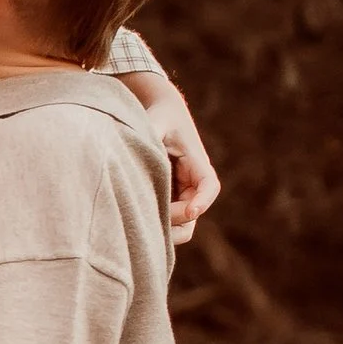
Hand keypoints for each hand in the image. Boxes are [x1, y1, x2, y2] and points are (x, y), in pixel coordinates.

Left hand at [129, 67, 218, 242]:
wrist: (161, 115)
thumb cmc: (160, 116)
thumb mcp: (155, 121)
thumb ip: (150, 133)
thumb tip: (134, 149)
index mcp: (197, 163)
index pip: (209, 186)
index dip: (202, 201)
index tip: (190, 211)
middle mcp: (194, 184)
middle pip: (193, 215)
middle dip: (174, 221)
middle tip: (145, 215)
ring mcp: (183, 196)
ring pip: (181, 225)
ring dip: (163, 228)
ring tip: (135, 218)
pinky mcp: (170, 202)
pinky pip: (167, 223)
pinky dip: (154, 226)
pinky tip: (133, 217)